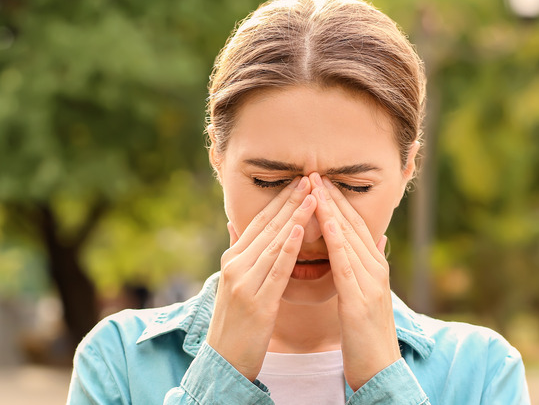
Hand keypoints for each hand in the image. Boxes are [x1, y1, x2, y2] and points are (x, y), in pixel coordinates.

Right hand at [205, 176, 314, 381]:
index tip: (299, 181)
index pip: (259, 222)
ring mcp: (244, 283)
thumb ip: (237, 252)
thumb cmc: (234, 322)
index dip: (280, 200)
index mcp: (232, 259)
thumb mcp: (232, 283)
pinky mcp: (257, 302)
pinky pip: (276, 270)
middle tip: (311, 178)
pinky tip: (300, 230)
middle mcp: (235, 265)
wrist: (224, 361)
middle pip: (268, 227)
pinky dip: (288, 248)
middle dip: (291, 201)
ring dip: (296, 217)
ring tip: (314, 196)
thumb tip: (233, 224)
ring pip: (275, 243)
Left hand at [309, 172, 400, 390]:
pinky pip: (346, 264)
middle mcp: (376, 269)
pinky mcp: (361, 300)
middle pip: (353, 224)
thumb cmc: (366, 335)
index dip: (337, 201)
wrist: (379, 369)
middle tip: (314, 171)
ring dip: (332, 210)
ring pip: (350, 238)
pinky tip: (326, 224)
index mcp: (374, 267)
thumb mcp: (367, 295)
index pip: (354, 225)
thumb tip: (375, 239)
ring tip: (315, 187)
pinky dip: (337, 241)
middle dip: (332, 197)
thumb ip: (368, 266)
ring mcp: (371, 283)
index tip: (319, 180)